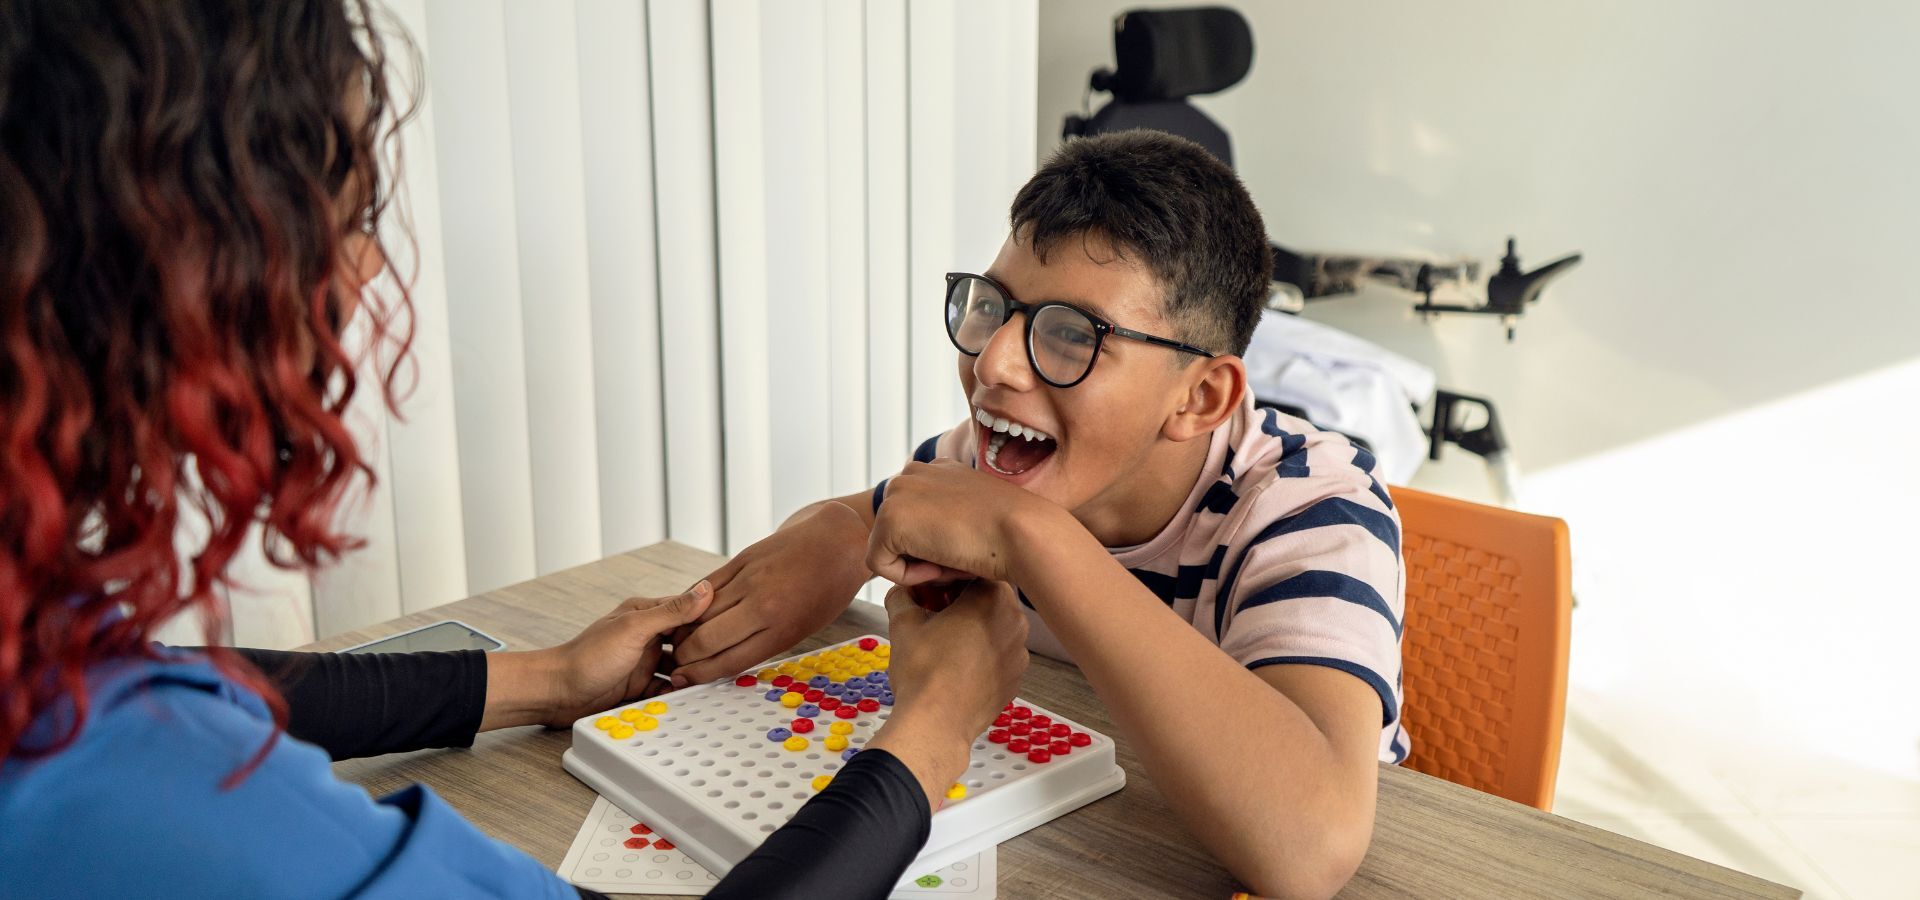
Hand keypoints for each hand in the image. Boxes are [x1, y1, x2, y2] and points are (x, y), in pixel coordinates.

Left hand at [482, 582, 713, 729]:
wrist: (557, 692)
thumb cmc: (587, 656)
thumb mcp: (634, 629)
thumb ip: (671, 611)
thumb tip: (705, 589)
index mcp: (646, 612)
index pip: (688, 610)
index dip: (710, 619)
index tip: (733, 627)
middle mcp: (646, 634)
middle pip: (687, 640)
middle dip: (704, 650)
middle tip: (726, 660)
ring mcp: (642, 661)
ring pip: (680, 665)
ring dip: (691, 673)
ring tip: (709, 681)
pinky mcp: (638, 686)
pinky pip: (666, 688)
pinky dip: (677, 692)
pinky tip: (688, 697)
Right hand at [667, 501, 870, 685]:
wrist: (837, 541)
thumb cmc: (825, 591)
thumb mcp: (803, 627)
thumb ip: (764, 643)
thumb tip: (723, 660)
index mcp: (782, 630)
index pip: (728, 660)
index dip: (699, 675)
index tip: (683, 680)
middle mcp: (763, 605)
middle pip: (705, 639)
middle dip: (684, 657)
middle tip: (677, 662)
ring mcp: (749, 579)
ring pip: (698, 612)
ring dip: (682, 631)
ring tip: (679, 641)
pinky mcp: (742, 559)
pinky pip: (706, 585)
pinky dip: (691, 603)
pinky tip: (687, 614)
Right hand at [864, 580, 1028, 807]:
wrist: (936, 724)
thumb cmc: (923, 674)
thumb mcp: (903, 624)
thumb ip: (903, 596)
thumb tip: (902, 591)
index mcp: (991, 598)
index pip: (971, 572)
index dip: (948, 580)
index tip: (932, 591)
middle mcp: (1015, 621)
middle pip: (987, 598)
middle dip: (962, 603)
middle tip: (935, 614)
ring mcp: (1020, 651)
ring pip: (995, 627)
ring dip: (974, 628)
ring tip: (945, 643)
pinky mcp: (1017, 676)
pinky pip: (1000, 654)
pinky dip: (983, 654)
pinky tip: (958, 665)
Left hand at [865, 459, 1058, 586]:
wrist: (1022, 532)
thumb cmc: (1011, 532)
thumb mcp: (978, 516)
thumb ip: (948, 520)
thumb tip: (928, 544)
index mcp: (936, 469)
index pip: (916, 517)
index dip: (937, 544)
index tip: (968, 547)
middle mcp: (913, 474)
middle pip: (900, 534)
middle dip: (925, 555)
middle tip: (962, 559)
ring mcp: (898, 493)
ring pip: (890, 549)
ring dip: (920, 566)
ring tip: (955, 563)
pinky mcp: (888, 519)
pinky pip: (879, 564)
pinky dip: (908, 577)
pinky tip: (940, 568)